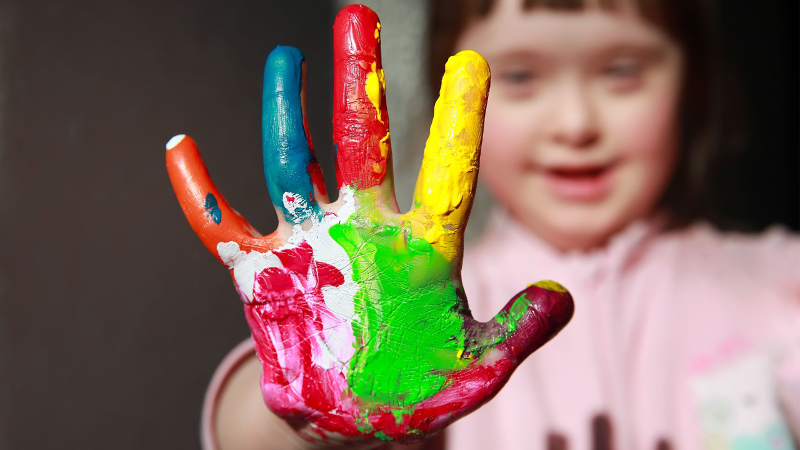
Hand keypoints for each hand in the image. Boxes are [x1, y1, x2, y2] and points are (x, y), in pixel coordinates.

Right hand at [166, 4, 572, 444]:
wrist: (352, 415)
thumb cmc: (417, 389)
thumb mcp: (477, 368)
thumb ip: (517, 333)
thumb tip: (561, 295)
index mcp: (422, 249)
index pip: (446, 173)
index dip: (458, 120)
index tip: (470, 62)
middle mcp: (365, 230)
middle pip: (363, 142)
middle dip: (359, 81)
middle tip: (357, 18)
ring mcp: (311, 245)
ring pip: (292, 164)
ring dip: (285, 114)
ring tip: (286, 59)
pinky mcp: (263, 273)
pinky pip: (223, 227)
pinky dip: (200, 195)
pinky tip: (182, 150)